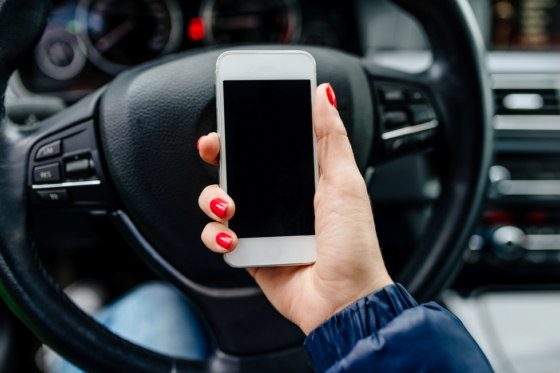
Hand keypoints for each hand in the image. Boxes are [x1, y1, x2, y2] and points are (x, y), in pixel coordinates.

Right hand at [198, 83, 392, 334]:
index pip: (267, 147)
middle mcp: (280, 201)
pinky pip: (218, 237)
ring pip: (219, 201)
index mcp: (303, 179)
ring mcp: (262, 227)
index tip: (232, 116)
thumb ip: (331, 137)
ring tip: (229, 207)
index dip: (247, 130)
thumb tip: (323, 94)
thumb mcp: (345, 182)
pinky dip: (215, 235)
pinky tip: (231, 236)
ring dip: (213, 198)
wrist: (345, 299)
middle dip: (219, 156)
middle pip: (236, 169)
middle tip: (213, 149)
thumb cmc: (353, 244)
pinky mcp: (249, 253)